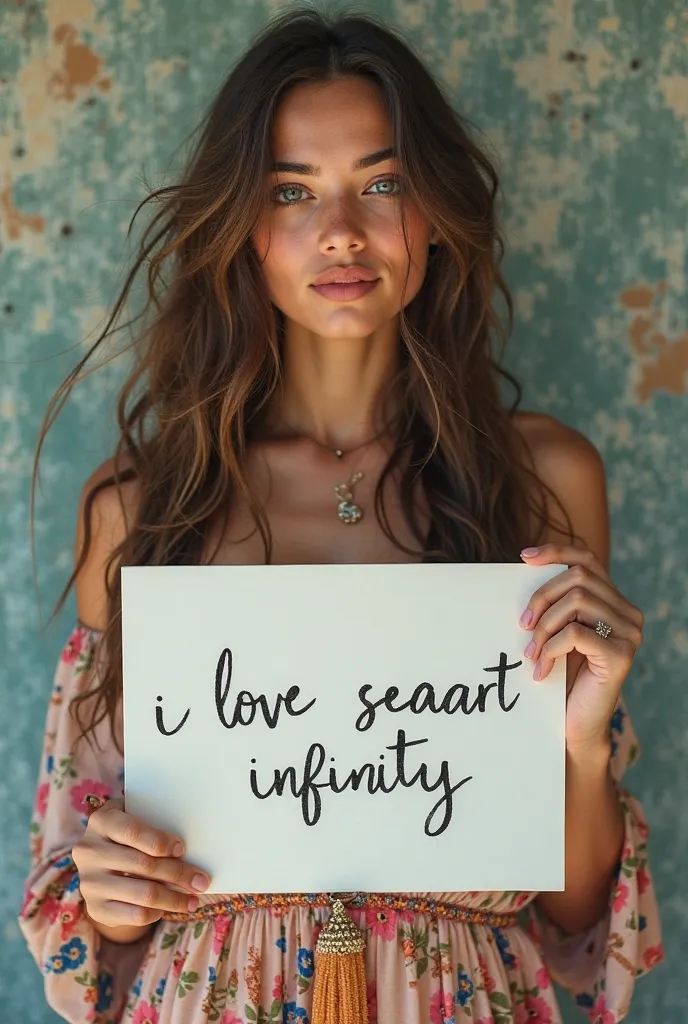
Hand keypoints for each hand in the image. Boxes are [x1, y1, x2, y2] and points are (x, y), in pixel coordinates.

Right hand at [72, 798, 210, 931]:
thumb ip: (155, 823)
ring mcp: (90, 883)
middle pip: (144, 865)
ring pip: (144, 894)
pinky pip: (136, 915)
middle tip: (202, 881)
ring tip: (193, 900)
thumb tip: (190, 846)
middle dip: (179, 874)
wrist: (101, 863)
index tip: (182, 849)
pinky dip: (158, 912)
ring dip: (174, 898)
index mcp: (101, 822)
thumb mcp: (136, 818)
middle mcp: (89, 852)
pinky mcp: (95, 908)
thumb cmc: (129, 835)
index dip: (161, 841)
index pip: (133, 832)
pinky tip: (168, 907)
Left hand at [518, 543, 643, 755]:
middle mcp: (628, 613)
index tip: (523, 557)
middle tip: (523, 625)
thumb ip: (554, 602)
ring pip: (577, 602)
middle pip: (579, 577)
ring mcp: (629, 633)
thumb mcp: (557, 631)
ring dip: (545, 627)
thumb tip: (525, 566)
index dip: (556, 551)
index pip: (587, 559)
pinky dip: (552, 646)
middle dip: (542, 597)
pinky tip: (543, 667)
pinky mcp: (621, 656)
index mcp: (613, 602)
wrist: (575, 725)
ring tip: (531, 653)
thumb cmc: (562, 677)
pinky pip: (576, 634)